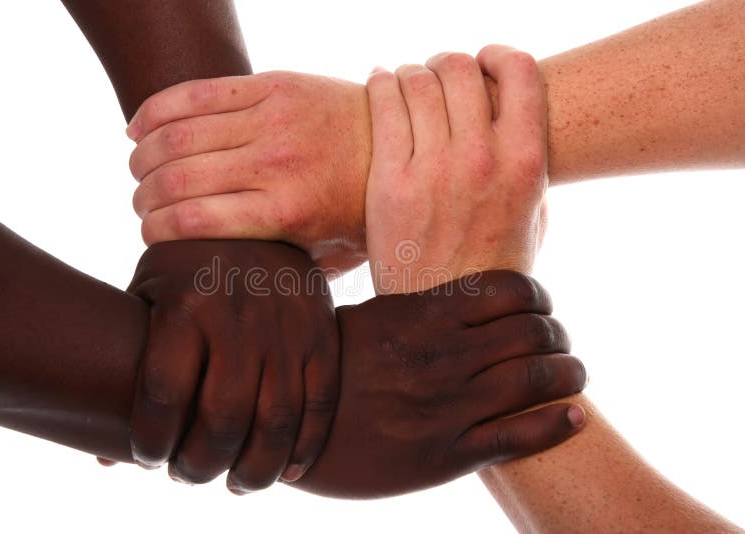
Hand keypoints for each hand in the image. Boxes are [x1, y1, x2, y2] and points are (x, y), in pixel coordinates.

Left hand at [122, 240, 338, 492]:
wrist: (257, 218)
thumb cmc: (189, 268)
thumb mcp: (149, 295)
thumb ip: (128, 367)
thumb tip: (107, 458)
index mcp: (185, 304)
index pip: (162, 396)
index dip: (150, 442)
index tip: (149, 456)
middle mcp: (238, 315)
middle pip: (222, 418)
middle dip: (199, 465)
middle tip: (189, 475)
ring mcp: (286, 324)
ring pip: (276, 420)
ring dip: (255, 471)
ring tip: (236, 483)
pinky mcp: (322, 331)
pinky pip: (320, 402)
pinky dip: (306, 448)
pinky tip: (287, 469)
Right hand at [126, 72, 371, 274]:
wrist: (399, 141)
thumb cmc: (360, 209)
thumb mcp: (328, 257)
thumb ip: (282, 273)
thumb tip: (236, 295)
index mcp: (285, 212)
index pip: (189, 220)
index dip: (153, 229)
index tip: (147, 234)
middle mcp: (275, 164)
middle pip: (176, 178)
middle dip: (144, 194)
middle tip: (141, 203)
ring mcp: (273, 120)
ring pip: (178, 135)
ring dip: (144, 155)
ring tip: (139, 169)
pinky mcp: (274, 85)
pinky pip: (197, 92)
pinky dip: (158, 110)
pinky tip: (140, 128)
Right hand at [289, 271, 585, 498]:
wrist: (291, 431)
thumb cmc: (332, 369)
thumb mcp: (372, 319)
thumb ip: (423, 308)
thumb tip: (469, 297)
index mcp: (422, 317)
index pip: (511, 291)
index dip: (539, 296)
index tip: (542, 307)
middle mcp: (441, 356)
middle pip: (534, 332)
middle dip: (558, 335)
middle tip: (558, 343)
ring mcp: (446, 406)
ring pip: (537, 378)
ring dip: (569, 373)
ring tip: (572, 376)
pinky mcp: (445, 454)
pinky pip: (520, 435)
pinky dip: (559, 422)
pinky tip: (575, 416)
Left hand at [365, 48, 547, 292]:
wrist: (446, 315)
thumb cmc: (495, 267)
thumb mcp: (535, 217)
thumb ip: (530, 165)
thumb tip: (515, 124)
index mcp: (526, 162)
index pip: (518, 70)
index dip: (498, 55)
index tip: (485, 62)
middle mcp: (481, 158)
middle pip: (460, 67)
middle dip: (449, 63)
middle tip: (439, 75)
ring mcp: (432, 169)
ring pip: (418, 80)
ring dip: (413, 72)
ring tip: (408, 82)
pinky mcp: (390, 181)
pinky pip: (383, 105)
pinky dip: (382, 84)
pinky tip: (382, 86)